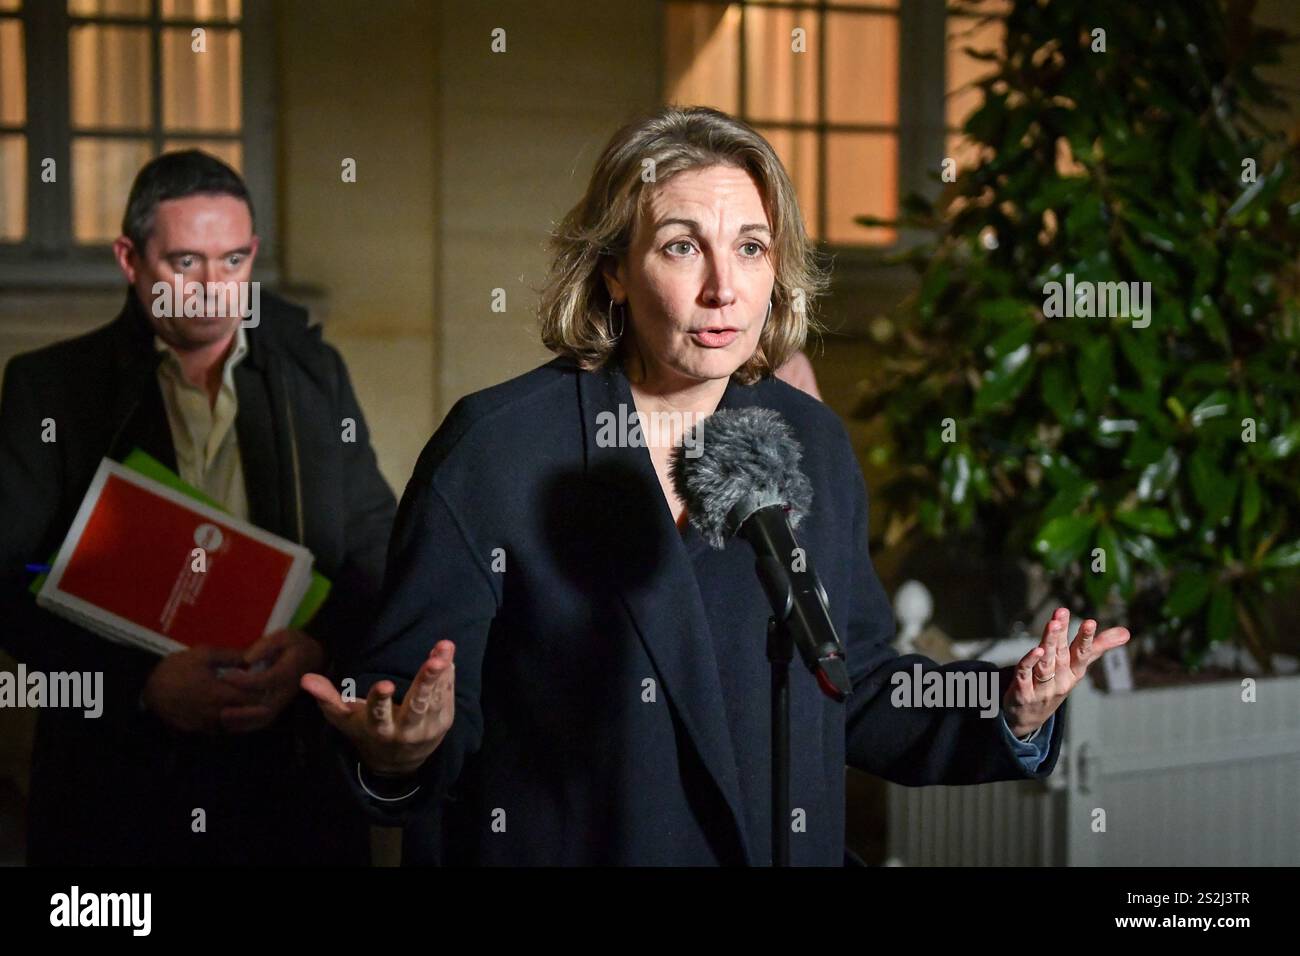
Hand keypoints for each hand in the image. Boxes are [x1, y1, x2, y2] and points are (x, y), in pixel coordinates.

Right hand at [141, 645, 267, 733]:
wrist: (148, 689)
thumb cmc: (176, 669)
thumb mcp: (203, 654)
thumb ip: (230, 656)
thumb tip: (252, 657)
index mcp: (221, 693)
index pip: (254, 699)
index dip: (264, 692)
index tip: (269, 683)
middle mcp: (217, 713)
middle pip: (247, 714)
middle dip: (258, 704)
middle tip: (263, 693)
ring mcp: (207, 724)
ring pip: (235, 724)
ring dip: (245, 715)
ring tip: (250, 703)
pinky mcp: (198, 729)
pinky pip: (220, 728)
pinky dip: (229, 721)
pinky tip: (230, 710)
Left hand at [218, 628, 326, 732]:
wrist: (314, 659)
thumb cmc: (295, 646)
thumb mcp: (284, 637)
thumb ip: (266, 646)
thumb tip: (246, 659)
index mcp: (287, 672)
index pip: (264, 680)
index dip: (243, 680)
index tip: (225, 675)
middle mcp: (286, 691)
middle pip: (263, 705)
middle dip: (240, 706)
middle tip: (219, 704)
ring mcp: (283, 701)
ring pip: (263, 717)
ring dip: (243, 720)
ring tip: (222, 717)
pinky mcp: (279, 707)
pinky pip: (264, 721)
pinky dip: (247, 725)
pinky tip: (231, 724)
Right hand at [300, 641, 455, 775]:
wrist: (399, 763)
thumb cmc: (366, 732)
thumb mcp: (345, 720)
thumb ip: (328, 698)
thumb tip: (305, 679)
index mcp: (379, 729)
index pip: (378, 714)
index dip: (380, 700)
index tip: (384, 685)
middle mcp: (405, 730)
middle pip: (417, 705)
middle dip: (425, 682)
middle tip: (435, 661)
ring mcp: (427, 727)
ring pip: (437, 698)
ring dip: (442, 672)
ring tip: (445, 648)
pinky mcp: (444, 721)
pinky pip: (448, 695)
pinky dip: (448, 675)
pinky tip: (447, 655)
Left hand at [1002, 606, 1130, 737]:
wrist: (1029, 717)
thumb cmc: (1055, 685)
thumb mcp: (1077, 668)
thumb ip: (1097, 648)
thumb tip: (1125, 632)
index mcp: (1074, 673)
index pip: (1081, 654)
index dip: (1086, 639)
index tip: (1091, 622)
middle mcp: (1060, 680)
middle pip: (1061, 654)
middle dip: (1061, 634)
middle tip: (1062, 612)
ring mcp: (1042, 688)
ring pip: (1045, 663)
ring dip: (1048, 644)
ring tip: (1052, 625)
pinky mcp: (1023, 692)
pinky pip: (1025, 675)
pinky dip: (1029, 663)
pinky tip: (1034, 650)